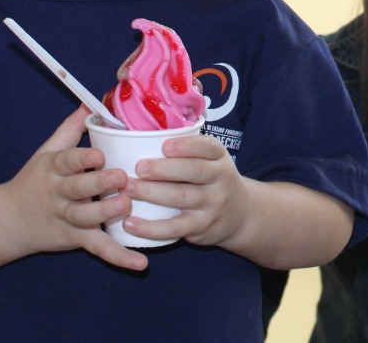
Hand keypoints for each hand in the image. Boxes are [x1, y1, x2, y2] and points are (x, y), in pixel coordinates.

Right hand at [5, 107, 147, 270]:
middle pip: (78, 190)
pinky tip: (141, 263)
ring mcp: (66, 219)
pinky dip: (119, 257)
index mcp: (54, 171)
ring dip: (106, 214)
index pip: (67, 162)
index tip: (99, 154)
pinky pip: (98, 248)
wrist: (7, 222)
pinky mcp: (75, 240)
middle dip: (98, 184)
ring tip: (127, 207)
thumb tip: (89, 102)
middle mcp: (58, 195)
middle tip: (121, 177)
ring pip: (86, 218)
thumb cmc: (34, 181)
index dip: (82, 158)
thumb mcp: (46, 153)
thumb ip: (70, 129)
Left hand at [119, 133, 247, 246]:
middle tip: (139, 167)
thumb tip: (140, 138)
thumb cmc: (212, 181)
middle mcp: (220, 179)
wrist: (240, 214)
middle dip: (164, 169)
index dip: (186, 146)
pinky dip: (151, 227)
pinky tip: (130, 223)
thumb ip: (188, 152)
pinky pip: (175, 228)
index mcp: (219, 157)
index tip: (164, 146)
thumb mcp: (212, 162)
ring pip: (181, 197)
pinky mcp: (202, 227)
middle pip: (193, 171)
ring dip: (152, 193)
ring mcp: (212, 204)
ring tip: (127, 189)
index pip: (208, 147)